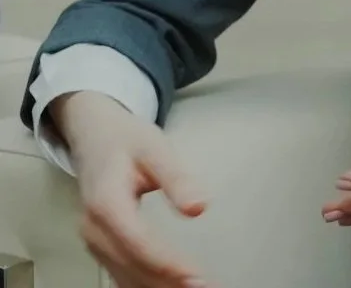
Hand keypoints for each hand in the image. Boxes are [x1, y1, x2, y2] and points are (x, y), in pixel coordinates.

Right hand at [53, 91, 209, 287]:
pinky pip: (122, 273)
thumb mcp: (156, 148)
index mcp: (106, 204)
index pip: (139, 242)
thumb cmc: (127, 140)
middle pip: (132, 266)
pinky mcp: (101, 245)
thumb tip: (199, 208)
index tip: (198, 278)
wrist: (94, 136)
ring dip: (159, 287)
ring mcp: (95, 241)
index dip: (167, 264)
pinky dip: (146, 284)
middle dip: (168, 282)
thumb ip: (177, 178)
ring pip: (125, 275)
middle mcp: (94, 230)